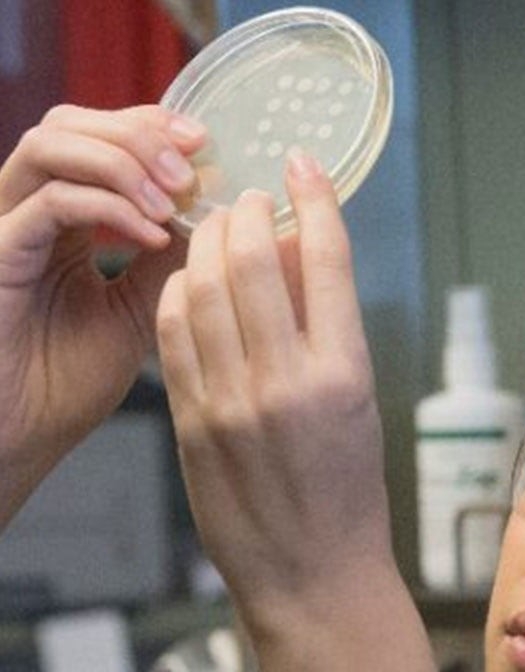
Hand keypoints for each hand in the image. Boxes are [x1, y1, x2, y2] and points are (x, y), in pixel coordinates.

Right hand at [0, 104, 204, 524]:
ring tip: (175, 201)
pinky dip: (107, 207)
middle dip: (140, 133)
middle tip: (194, 168)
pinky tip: (152, 234)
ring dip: (125, 161)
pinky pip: (47, 204)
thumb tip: (243, 223)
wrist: (19, 437)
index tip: (208, 144)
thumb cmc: (70, 382)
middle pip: (73, 123)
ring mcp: (5, 228)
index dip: (153, 129)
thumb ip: (177, 260)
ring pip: (54, 144)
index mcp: (63, 218)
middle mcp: (27, 211)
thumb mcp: (143, 309)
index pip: (102, 139)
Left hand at [157, 151, 392, 629]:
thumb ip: (329, 332)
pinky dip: (179, 293)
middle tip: (251, 197)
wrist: (313, 575)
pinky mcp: (191, 423)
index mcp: (345, 374)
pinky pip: (173, 335)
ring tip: (217, 232)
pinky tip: (189, 284)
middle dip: (248, 211)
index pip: (324, 259)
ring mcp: (231, 403)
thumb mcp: (361, 405)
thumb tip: (297, 259)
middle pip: (249, 260)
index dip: (312, 199)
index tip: (303, 165)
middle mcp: (286, 382)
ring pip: (200, 288)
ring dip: (206, 244)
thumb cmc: (350, 494)